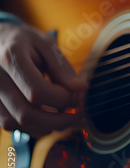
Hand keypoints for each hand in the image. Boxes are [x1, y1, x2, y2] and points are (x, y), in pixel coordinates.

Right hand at [0, 22, 87, 136]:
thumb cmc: (24, 42)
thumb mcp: (46, 45)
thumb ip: (63, 69)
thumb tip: (81, 90)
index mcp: (11, 58)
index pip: (37, 91)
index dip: (63, 99)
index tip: (78, 95)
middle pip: (27, 114)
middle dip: (59, 120)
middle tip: (77, 114)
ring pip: (18, 124)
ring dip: (47, 126)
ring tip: (65, 115)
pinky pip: (11, 125)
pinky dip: (34, 126)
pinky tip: (47, 116)